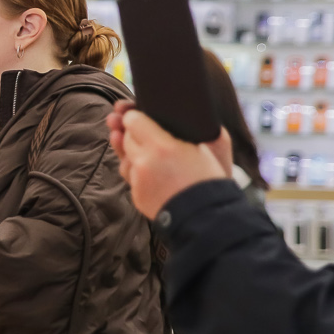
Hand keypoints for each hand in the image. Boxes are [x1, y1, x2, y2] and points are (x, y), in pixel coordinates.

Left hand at [106, 101, 229, 218]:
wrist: (206, 217)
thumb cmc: (209, 180)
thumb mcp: (205, 147)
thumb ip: (188, 129)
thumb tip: (181, 118)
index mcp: (161, 146)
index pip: (132, 120)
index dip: (135, 116)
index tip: (139, 116)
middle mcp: (144, 162)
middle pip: (126, 137)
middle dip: (133, 134)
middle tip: (145, 134)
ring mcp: (138, 180)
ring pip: (125, 158)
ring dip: (132, 153)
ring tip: (147, 153)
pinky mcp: (136, 195)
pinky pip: (130, 177)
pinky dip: (137, 172)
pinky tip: (151, 171)